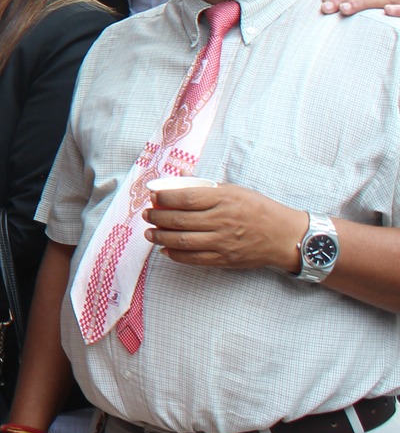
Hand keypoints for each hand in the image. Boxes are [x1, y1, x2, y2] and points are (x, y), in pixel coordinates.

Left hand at [145, 183, 304, 272]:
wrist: (285, 236)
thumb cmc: (259, 209)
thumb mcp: (235, 190)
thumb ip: (204, 185)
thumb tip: (179, 173)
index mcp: (224, 199)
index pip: (186, 198)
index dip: (164, 197)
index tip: (152, 196)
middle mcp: (222, 221)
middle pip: (180, 220)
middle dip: (157, 218)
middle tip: (147, 215)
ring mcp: (223, 242)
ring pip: (183, 241)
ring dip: (161, 237)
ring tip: (149, 233)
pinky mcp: (225, 259)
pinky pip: (194, 259)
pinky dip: (176, 255)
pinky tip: (165, 249)